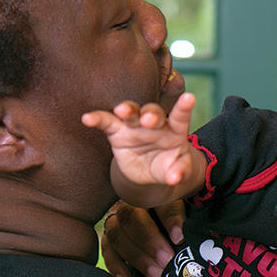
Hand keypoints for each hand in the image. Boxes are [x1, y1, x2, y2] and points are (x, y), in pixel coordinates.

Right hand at [82, 92, 196, 186]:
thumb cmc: (167, 166)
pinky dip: (97, 119)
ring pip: (132, 112)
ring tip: (122, 111)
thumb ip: (180, 172)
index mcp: (174, 131)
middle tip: (149, 119)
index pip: (180, 118)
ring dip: (127, 109)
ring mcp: (135, 126)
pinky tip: (87, 118)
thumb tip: (176, 178)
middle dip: (151, 114)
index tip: (189, 98)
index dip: (184, 108)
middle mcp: (155, 124)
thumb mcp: (177, 171)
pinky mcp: (117, 132)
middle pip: (153, 113)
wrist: (148, 172)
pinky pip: (106, 122)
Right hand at [101, 200, 186, 276]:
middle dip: (151, 241)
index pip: (162, 203)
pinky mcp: (108, 239)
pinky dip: (116, 266)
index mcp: (157, 194)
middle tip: (167, 260)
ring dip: (137, 257)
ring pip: (117, 234)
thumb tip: (181, 238)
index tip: (179, 238)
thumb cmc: (178, 228)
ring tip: (156, 275)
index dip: (171, 220)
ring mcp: (116, 221)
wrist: (164, 236)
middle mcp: (132, 204)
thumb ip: (183, 223)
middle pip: (133, 217)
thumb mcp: (187, 221)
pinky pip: (107, 250)